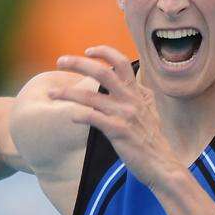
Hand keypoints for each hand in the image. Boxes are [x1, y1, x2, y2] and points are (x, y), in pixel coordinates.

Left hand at [51, 46, 180, 188]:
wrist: (162, 164)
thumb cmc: (152, 141)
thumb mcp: (149, 112)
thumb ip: (138, 97)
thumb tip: (134, 84)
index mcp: (138, 93)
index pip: (121, 63)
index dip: (104, 52)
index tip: (88, 51)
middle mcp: (131, 100)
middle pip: (102, 72)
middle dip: (78, 63)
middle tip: (60, 61)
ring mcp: (125, 114)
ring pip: (90, 96)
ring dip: (67, 93)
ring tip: (52, 94)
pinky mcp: (118, 131)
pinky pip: (92, 118)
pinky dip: (79, 114)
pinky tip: (70, 116)